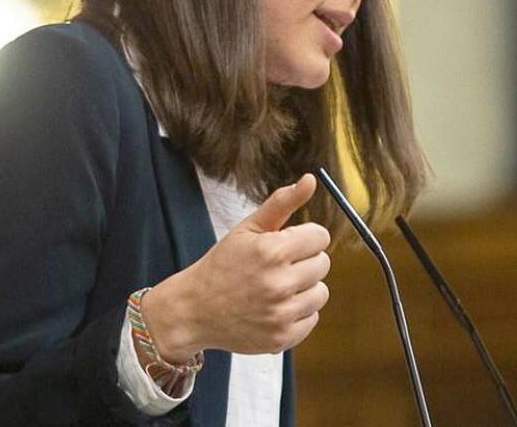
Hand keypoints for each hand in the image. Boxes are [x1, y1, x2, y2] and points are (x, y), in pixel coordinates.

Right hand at [142, 174, 330, 359]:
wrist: (193, 310)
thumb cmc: (222, 265)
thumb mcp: (247, 228)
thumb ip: (282, 202)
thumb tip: (311, 179)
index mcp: (272, 251)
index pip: (320, 237)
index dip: (304, 238)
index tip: (287, 244)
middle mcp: (279, 283)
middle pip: (323, 263)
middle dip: (304, 261)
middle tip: (278, 267)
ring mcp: (281, 314)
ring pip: (321, 292)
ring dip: (304, 288)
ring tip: (276, 287)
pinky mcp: (282, 338)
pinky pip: (312, 318)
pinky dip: (298, 313)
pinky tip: (275, 307)